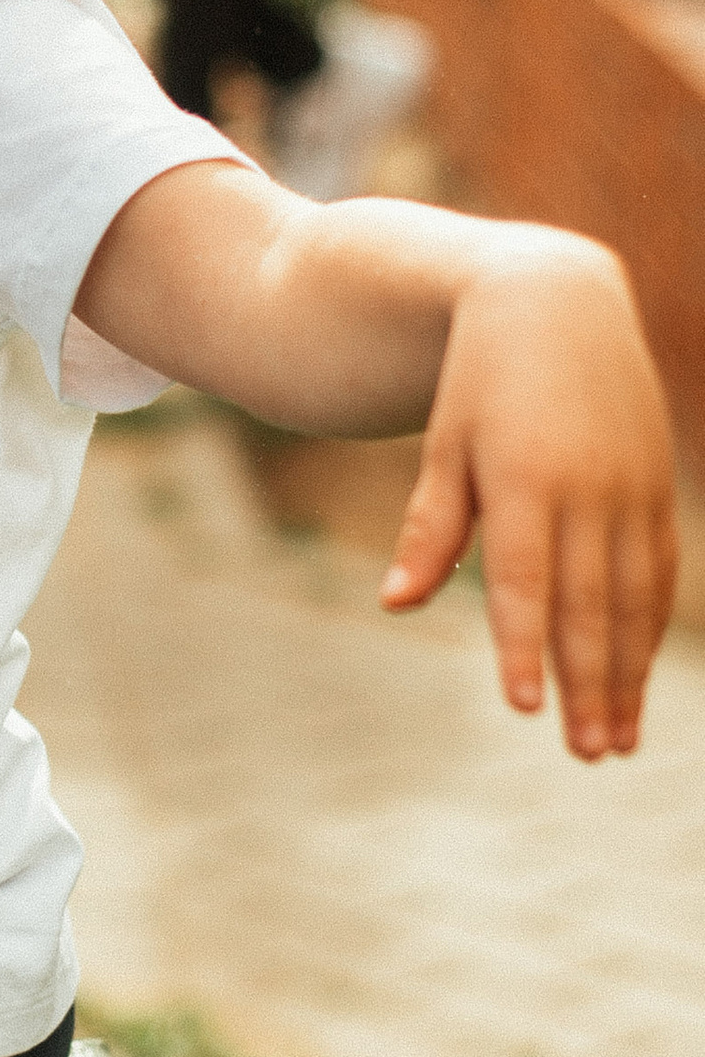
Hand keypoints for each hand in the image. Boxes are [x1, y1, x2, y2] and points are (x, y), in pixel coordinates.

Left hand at [383, 236, 675, 759]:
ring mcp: (632, 486)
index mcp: (525, 478)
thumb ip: (431, 526)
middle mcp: (588, 487)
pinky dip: (650, 625)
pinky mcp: (656, 484)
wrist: (556, 303)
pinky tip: (638, 675)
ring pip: (635, 597)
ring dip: (628, 672)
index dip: (523, 645)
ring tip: (617, 739)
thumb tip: (397, 604)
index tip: (524, 707)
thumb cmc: (479, 384)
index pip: (525, 580)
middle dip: (589, 683)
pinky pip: (659, 568)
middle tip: (586, 753)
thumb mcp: (444, 445)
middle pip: (589, 602)